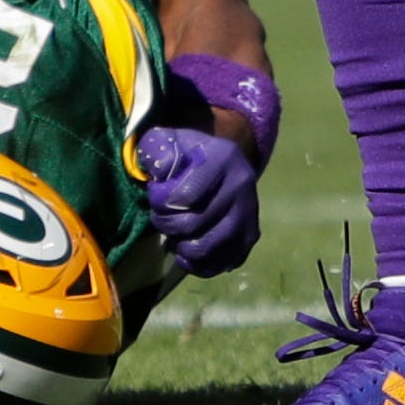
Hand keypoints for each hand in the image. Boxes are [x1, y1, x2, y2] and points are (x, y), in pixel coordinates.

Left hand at [131, 123, 261, 274]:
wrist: (225, 163)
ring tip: (174, 233)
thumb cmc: (190, 153)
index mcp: (224, 158)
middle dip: (166, 224)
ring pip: (206, 248)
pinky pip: (220, 263)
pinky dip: (198, 264)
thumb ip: (158, 150)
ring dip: (180, 246)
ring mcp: (249, 214)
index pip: (184, 195)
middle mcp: (242, 186)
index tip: (154, 194)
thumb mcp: (171, 140)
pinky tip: (187, 251)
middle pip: (193, 224)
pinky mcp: (251, 236)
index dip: (160, 201)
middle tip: (161, 216)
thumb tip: (162, 172)